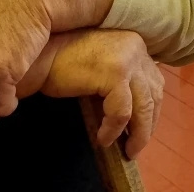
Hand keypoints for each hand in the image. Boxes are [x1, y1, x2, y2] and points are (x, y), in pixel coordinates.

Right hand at [18, 30, 163, 159]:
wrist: (39, 54)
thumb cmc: (64, 63)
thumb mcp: (103, 68)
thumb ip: (122, 81)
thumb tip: (135, 116)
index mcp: (136, 44)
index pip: (154, 81)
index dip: (151, 109)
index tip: (142, 130)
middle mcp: (137, 47)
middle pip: (154, 94)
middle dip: (148, 125)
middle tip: (135, 146)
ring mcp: (127, 59)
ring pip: (144, 106)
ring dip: (138, 133)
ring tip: (126, 149)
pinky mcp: (114, 73)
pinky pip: (122, 112)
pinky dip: (115, 129)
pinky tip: (104, 138)